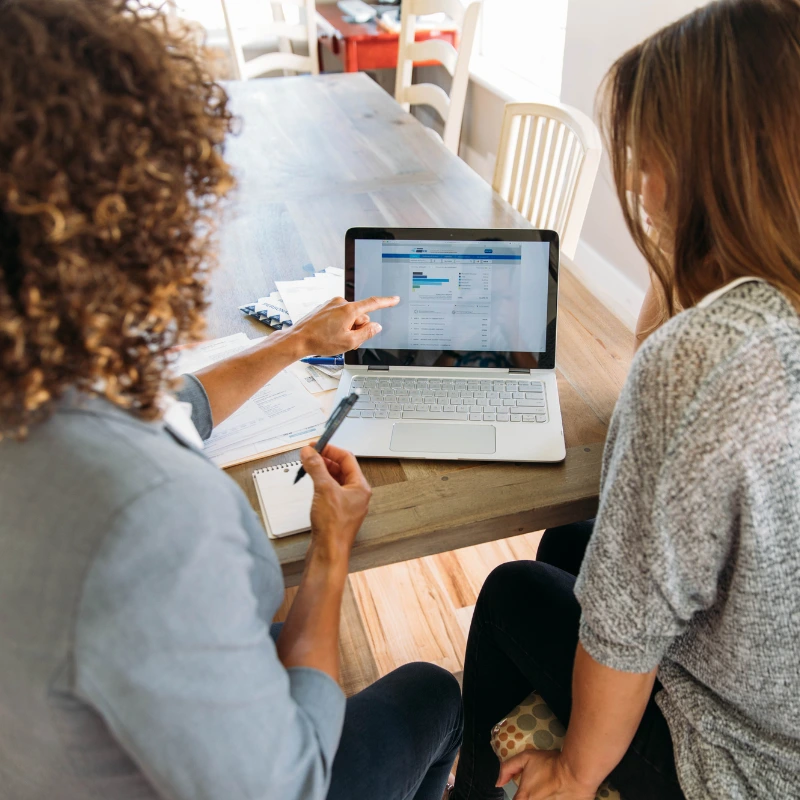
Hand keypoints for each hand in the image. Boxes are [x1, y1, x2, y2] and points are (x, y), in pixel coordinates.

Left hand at [289, 295, 399, 355]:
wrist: (298, 340)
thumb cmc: (320, 341)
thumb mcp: (349, 342)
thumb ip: (366, 333)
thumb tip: (375, 326)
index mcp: (349, 310)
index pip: (373, 303)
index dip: (386, 302)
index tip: (394, 299)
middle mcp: (340, 303)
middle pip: (360, 315)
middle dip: (358, 327)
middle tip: (347, 340)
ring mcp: (331, 304)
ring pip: (349, 317)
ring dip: (348, 327)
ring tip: (335, 338)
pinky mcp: (325, 308)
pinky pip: (339, 315)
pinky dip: (338, 325)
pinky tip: (329, 334)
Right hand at [299, 443, 371, 563]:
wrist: (328, 552)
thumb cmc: (334, 528)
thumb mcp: (324, 490)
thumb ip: (316, 468)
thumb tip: (310, 453)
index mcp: (360, 487)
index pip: (347, 458)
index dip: (331, 449)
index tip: (316, 445)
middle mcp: (356, 495)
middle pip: (341, 468)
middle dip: (325, 460)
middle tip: (310, 454)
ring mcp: (346, 504)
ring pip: (334, 480)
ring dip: (322, 471)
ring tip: (309, 466)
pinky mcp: (336, 512)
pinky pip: (329, 491)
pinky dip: (320, 484)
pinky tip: (311, 484)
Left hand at [496, 750, 596, 799]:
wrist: (576, 773)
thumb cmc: (550, 764)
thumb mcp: (527, 758)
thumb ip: (508, 768)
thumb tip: (498, 783)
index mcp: (524, 798)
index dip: (519, 796)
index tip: (523, 792)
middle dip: (532, 795)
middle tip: (540, 787)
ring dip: (544, 796)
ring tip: (550, 789)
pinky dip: (554, 798)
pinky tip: (558, 793)